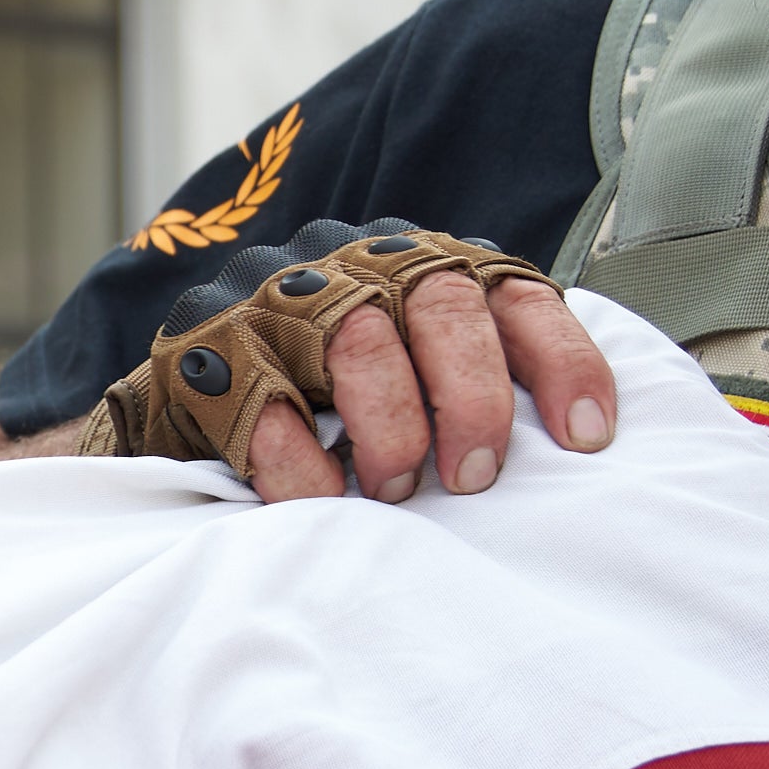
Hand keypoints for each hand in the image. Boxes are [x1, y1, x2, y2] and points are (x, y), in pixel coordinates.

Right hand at [93, 221, 619, 502]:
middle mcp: (350, 266)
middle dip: (472, 396)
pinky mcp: (209, 356)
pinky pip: (271, 409)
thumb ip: (476, 379)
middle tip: (474, 475)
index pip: (509, 293)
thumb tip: (579, 448)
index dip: (560, 360)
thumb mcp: (409, 377)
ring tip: (396, 490)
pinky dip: (308, 469)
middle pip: (438, 302)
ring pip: (359, 340)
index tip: (586, 439)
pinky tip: (325, 502)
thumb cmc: (324, 405)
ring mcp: (275, 301)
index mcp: (416, 267)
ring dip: (393, 429)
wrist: (182, 402)